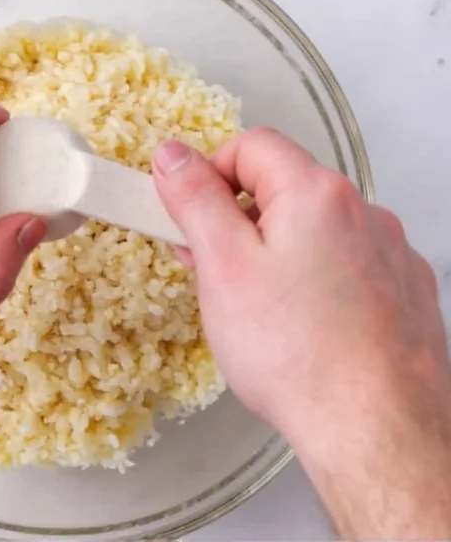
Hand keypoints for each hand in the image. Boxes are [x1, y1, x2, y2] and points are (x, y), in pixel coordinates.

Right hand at [153, 129, 450, 538]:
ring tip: (256, 308)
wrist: (375, 428)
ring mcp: (388, 253)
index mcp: (317, 194)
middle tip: (213, 270)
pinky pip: (343, 265)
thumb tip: (173, 156)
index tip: (189, 212)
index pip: (250, 146)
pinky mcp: (401, 291)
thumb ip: (195, 199)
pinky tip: (299, 324)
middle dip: (237, 221)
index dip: (209, 174)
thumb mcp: (222, 267)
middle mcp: (363, 213)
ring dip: (275, 253)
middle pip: (282, 188)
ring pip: (312, 231)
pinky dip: (313, 281)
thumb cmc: (299, 355)